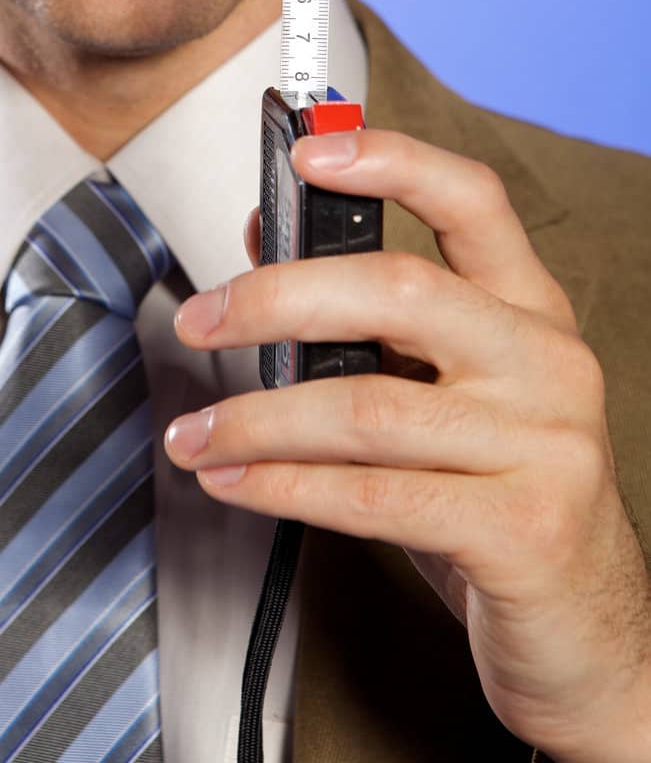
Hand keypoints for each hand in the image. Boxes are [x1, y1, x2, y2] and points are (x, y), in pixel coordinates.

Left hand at [163, 127, 650, 762]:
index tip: (307, 152)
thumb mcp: (442, 390)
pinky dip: (286, 487)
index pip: (471, 199)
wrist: (587, 631)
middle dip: (278, 299)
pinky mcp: (522, 530)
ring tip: (195, 433)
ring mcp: (545, 446)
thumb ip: (365, 317)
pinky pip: (376, 496)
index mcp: (529, 309)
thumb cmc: (498, 493)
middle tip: (200, 320)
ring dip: (258, 419)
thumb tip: (265, 238)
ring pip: (369, 409)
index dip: (391, 161)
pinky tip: (235, 483)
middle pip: (400, 293)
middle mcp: (546, 362)